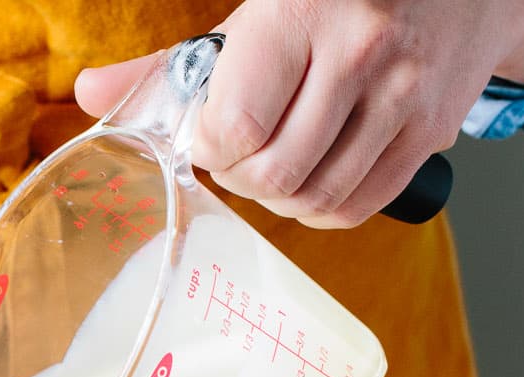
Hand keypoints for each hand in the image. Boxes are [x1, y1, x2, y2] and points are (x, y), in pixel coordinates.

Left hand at [75, 0, 523, 227]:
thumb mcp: (255, 14)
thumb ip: (172, 66)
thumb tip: (91, 95)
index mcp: (301, 13)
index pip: (235, 128)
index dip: (210, 149)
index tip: (211, 136)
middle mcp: (360, 51)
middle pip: (273, 173)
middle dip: (241, 178)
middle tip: (241, 154)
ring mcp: (403, 95)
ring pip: (314, 200)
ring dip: (279, 200)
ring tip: (275, 165)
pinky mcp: (431, 131)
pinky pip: (357, 208)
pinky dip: (321, 210)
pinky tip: (311, 180)